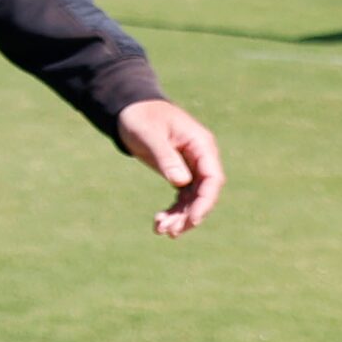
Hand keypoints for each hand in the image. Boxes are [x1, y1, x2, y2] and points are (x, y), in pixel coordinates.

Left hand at [117, 99, 224, 237]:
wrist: (129, 110)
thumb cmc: (141, 117)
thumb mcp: (150, 135)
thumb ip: (166, 157)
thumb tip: (181, 182)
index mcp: (201, 145)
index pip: (212, 178)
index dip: (205, 201)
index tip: (192, 219)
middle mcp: (201, 158)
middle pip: (203, 193)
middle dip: (189, 214)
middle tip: (170, 231)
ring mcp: (191, 167)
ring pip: (192, 199)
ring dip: (179, 216)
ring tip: (161, 230)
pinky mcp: (179, 173)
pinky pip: (181, 197)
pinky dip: (173, 211)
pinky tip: (159, 223)